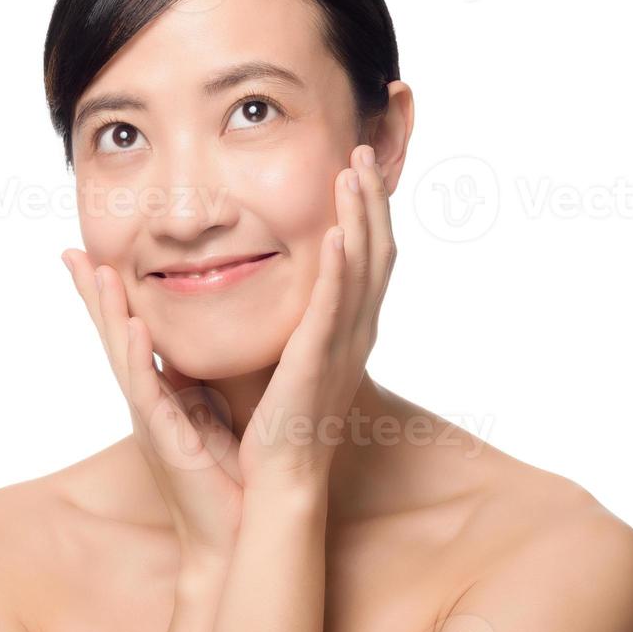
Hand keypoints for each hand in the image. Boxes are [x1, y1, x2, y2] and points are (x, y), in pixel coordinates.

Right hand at [62, 249, 243, 562]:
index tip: (97, 255)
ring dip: (108, 313)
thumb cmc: (229, 479)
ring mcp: (150, 418)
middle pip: (113, 336)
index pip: (131, 333)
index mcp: (161, 394)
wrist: (238, 532)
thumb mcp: (217, 417)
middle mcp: (147, 402)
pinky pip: (146, 390)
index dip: (113, 297)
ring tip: (97, 271)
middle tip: (72, 251)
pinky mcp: (164, 438)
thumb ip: (207, 384)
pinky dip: (138, 357)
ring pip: (121, 354)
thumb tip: (212, 350)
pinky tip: (133, 328)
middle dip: (93, 293)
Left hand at [237, 143, 397, 486]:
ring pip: (363, 267)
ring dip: (359, 215)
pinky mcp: (318, 360)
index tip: (355, 168)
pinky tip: (335, 232)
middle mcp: (355, 332)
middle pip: (376, 250)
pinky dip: (338, 267)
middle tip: (362, 151)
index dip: (367, 211)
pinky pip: (333, 306)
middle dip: (371, 198)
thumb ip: (283, 317)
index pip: (366, 258)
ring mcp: (342, 345)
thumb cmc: (273, 425)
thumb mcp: (285, 356)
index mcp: (346, 330)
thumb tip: (256, 280)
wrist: (277, 480)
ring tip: (353, 171)